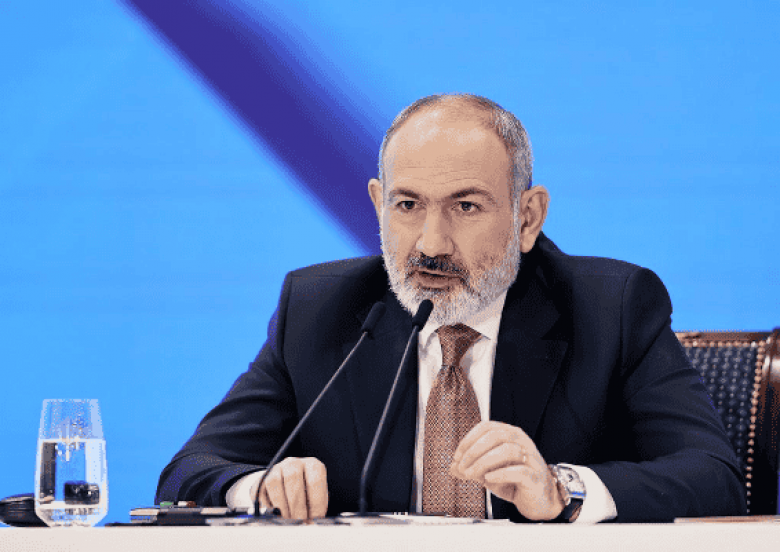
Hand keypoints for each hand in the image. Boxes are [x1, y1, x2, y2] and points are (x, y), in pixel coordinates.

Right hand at [253, 457, 327, 519]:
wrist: (287, 485)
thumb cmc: (305, 493)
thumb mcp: (315, 498)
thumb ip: (315, 509)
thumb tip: (311, 524)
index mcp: (312, 466)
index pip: (314, 481)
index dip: (315, 502)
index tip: (314, 518)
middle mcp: (294, 463)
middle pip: (293, 480)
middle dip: (297, 506)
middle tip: (300, 521)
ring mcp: (277, 468)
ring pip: (275, 482)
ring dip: (282, 505)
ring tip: (288, 519)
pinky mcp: (263, 478)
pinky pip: (262, 489)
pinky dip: (269, 504)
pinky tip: (277, 512)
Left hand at [449, 421, 564, 520]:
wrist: (539, 500)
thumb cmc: (514, 482)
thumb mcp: (488, 473)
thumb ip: (471, 468)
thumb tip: (453, 467)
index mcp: (509, 435)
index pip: (486, 427)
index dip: (468, 440)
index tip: (457, 456)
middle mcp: (521, 442)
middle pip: (496, 435)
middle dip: (474, 451)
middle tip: (463, 467)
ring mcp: (530, 458)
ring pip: (507, 450)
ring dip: (484, 462)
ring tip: (472, 475)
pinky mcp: (535, 476)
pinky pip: (519, 470)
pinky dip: (500, 473)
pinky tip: (489, 479)